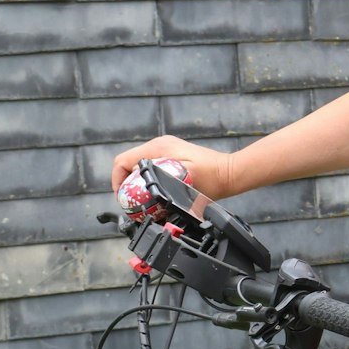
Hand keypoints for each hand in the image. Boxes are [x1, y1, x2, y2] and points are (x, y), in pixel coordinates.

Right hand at [110, 136, 235, 198]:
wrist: (231, 173)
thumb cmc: (212, 178)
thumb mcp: (184, 180)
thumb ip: (161, 179)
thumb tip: (142, 183)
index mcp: (158, 148)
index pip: (123, 161)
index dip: (117, 181)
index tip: (122, 198)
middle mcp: (159, 145)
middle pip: (128, 164)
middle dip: (125, 184)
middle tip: (131, 202)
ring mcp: (166, 150)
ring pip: (138, 166)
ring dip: (135, 182)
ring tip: (140, 200)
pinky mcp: (172, 156)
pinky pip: (151, 167)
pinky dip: (147, 180)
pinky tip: (153, 192)